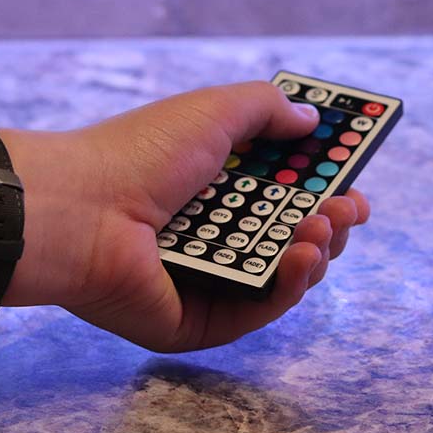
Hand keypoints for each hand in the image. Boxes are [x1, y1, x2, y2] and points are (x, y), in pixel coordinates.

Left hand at [0, 81, 369, 351]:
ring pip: (281, 277)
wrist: (81, 210)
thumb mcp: (212, 111)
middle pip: (289, 237)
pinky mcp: (196, 323)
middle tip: (348, 207)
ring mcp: (204, 281)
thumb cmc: (140, 154)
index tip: (351, 177)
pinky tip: (302, 258)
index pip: (278, 191)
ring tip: (321, 227)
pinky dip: (289, 287)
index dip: (319, 185)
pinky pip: (256, 311)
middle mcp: (209, 235)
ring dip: (316, 250)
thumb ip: (266, 109)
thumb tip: (310, 118)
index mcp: (210, 187)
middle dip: (329, 221)